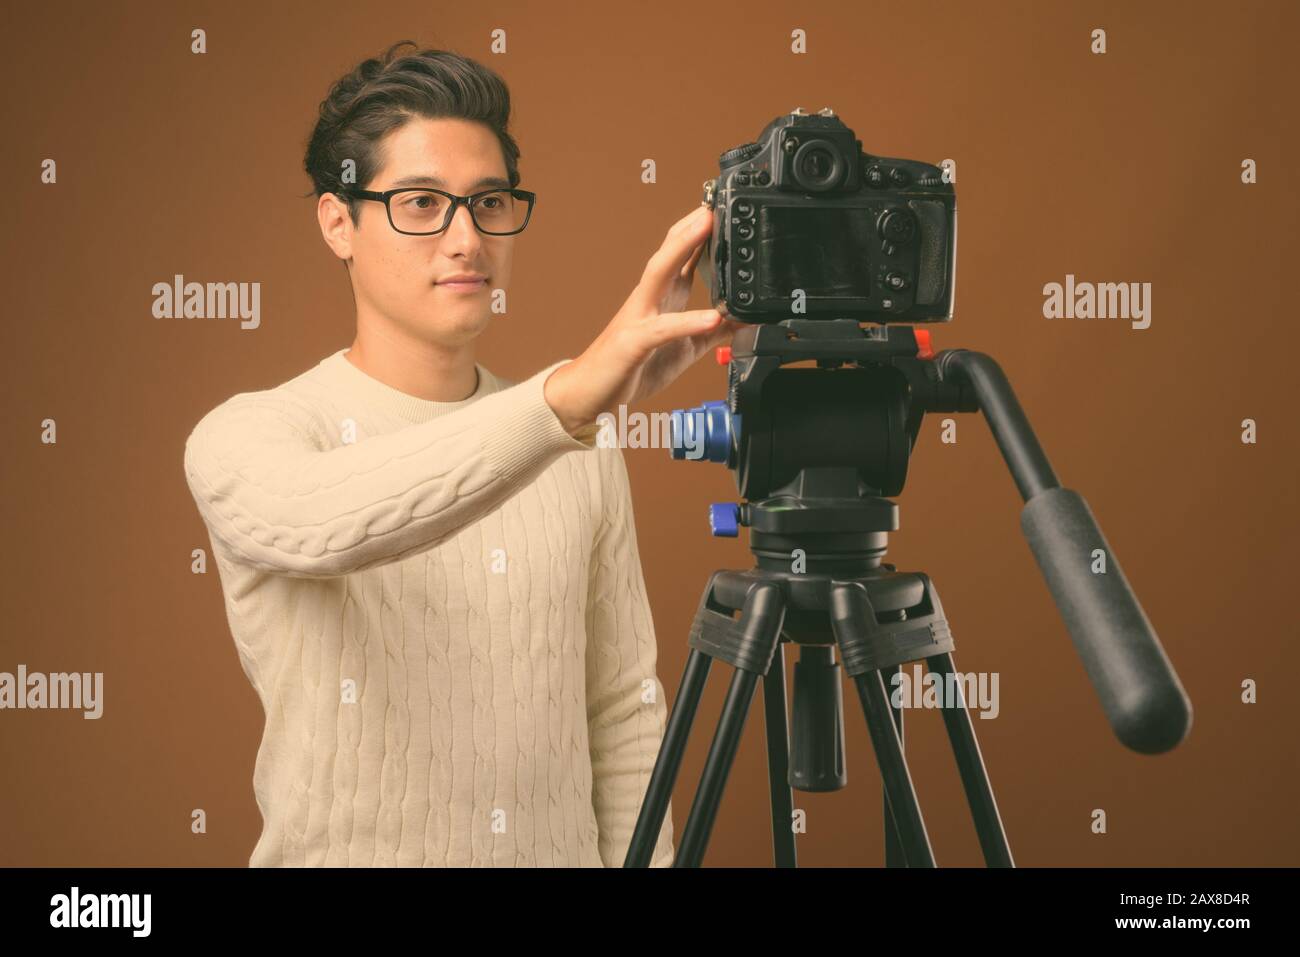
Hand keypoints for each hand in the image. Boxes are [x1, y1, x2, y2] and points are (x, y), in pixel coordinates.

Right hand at [544, 204, 745, 432]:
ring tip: (709, 229)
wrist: (590, 394)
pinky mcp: (634, 343)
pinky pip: (663, 328)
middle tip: (717, 200)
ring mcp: (639, 317)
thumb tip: (745, 319)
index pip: (683, 253)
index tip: (726, 207)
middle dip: (692, 224)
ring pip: (659, 272)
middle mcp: (649, 299)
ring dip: (684, 247)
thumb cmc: (633, 367)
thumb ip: (713, 332)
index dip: (703, 230)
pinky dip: (688, 321)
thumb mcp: (685, 348)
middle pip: (670, 250)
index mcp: (663, 297)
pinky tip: (711, 317)